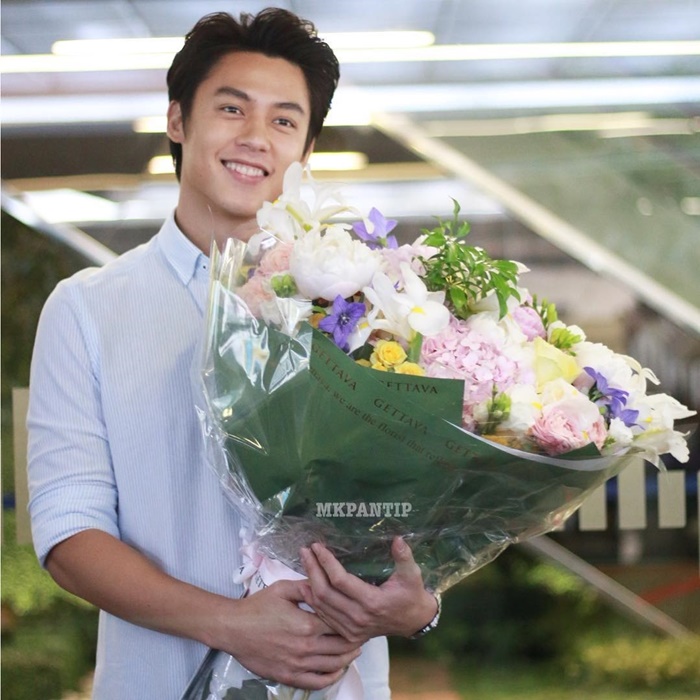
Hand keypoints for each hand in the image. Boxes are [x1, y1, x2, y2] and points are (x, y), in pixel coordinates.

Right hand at [221, 579, 361, 689]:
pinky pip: (317, 682)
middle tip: (361, 634)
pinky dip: (331, 678)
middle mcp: (305, 647)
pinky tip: (337, 670)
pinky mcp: (289, 676)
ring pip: (333, 666)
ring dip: (348, 659)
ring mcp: (298, 664)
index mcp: (306, 623)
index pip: (338, 624)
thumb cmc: (257, 606)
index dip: (350, 621)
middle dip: (354, 641)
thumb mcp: (282, 589)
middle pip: (340, 647)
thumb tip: (323, 583)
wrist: (233, 629)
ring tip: (354, 651)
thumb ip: (305, 586)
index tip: (356, 616)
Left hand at [299, 537, 437, 643]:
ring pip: (321, 606)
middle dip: (312, 569)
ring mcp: (351, 628)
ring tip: (304, 562)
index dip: (326, 562)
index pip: (340, 580)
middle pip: (325, 593)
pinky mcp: (347, 634)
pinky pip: (324, 617)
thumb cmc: (411, 594)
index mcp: (372, 602)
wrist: (412, 622)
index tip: (317, 546)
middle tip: (305, 551)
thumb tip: (398, 539)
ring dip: (309, 583)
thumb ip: (404, 557)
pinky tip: (306, 585)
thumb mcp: (412, 575)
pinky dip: (312, 600)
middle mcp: (358, 618)